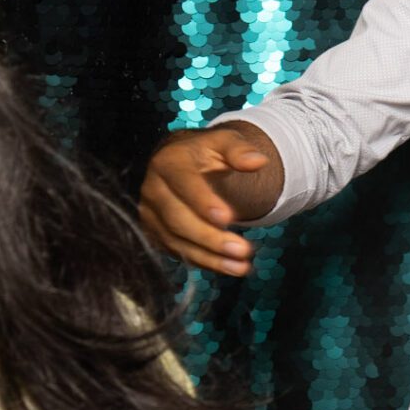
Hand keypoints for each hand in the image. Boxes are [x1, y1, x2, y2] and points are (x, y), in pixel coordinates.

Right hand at [139, 126, 275, 275]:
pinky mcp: (156, 232)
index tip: (227, 217)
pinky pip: (178, 252)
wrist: (183, 162)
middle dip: (210, 237)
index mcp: (168, 163)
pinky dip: (204, 262)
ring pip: (176, 241)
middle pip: (177, 219)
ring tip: (240, 266)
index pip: (183, 184)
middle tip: (242, 249)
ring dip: (209, 257)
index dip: (203, 202)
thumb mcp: (225, 141)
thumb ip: (240, 150)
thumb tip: (258, 161)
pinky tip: (230, 268)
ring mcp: (152, 214)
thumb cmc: (206, 151)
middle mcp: (153, 190)